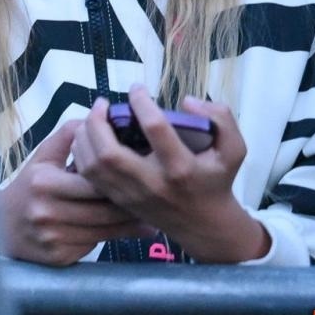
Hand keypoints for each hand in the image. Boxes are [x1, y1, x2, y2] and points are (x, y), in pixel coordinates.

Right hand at [0, 119, 153, 265]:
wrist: (1, 227)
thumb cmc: (29, 187)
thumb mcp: (42, 157)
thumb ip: (69, 135)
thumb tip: (99, 113)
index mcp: (44, 181)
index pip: (93, 179)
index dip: (119, 176)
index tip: (140, 171)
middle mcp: (47, 210)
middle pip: (103, 207)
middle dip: (131, 202)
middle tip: (154, 196)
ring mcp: (53, 236)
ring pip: (106, 229)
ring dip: (132, 223)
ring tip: (151, 215)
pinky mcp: (60, 256)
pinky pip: (97, 245)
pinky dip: (118, 238)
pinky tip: (136, 231)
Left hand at [71, 87, 269, 263]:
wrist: (205, 225)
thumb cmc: (217, 180)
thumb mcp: (234, 150)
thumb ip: (222, 120)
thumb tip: (187, 101)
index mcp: (181, 168)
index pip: (155, 128)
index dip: (141, 102)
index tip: (137, 88)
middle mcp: (152, 183)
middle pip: (109, 153)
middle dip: (98, 121)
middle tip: (103, 102)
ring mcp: (132, 195)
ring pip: (93, 165)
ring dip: (85, 135)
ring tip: (94, 117)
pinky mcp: (119, 200)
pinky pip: (89, 176)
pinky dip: (81, 152)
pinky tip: (89, 136)